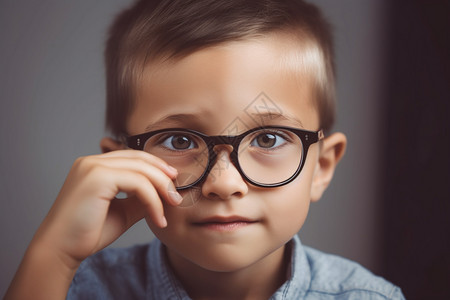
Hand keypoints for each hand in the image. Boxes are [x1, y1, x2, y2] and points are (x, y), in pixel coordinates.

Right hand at [33, 149, 180, 264]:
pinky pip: (138, 183)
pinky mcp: (98, 177)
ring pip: (141, 169)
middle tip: (177, 195)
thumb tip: (165, 192)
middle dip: (163, 175)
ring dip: (162, 189)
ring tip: (172, 206)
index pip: (133, 157)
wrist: (62, 250)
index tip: (172, 182)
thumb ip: (140, 197)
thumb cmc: (88, 232)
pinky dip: (153, 200)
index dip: (156, 167)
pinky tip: (158, 218)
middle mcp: (92, 161)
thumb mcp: (123, 211)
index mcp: (94, 165)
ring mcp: (93, 166)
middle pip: (140, 159)